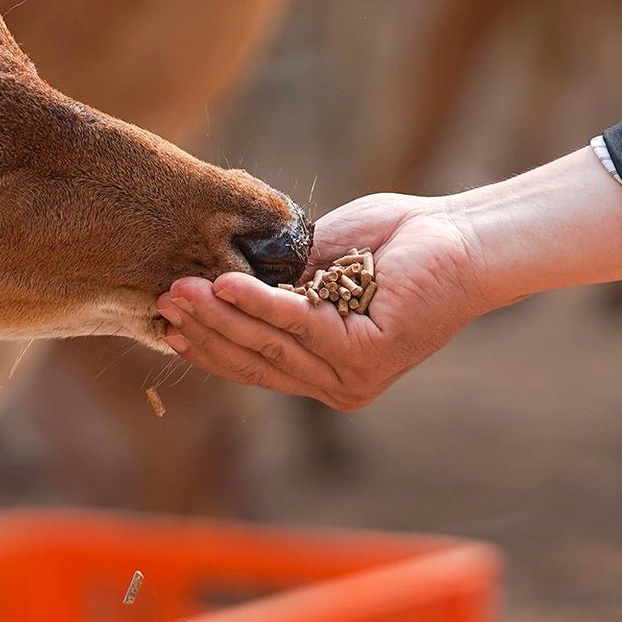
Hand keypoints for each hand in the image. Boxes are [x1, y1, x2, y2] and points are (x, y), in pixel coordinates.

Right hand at [157, 150, 621, 409]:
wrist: (459, 235)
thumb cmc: (395, 243)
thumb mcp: (317, 265)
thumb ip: (276, 283)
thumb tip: (217, 281)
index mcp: (326, 371)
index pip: (253, 364)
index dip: (209, 343)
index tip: (165, 320)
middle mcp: (338, 385)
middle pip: (254, 360)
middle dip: (204, 329)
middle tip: (162, 298)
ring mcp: (353, 378)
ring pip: (269, 345)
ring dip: (220, 315)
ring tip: (181, 288)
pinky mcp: (367, 357)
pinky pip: (298, 326)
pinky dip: (258, 303)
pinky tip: (225, 283)